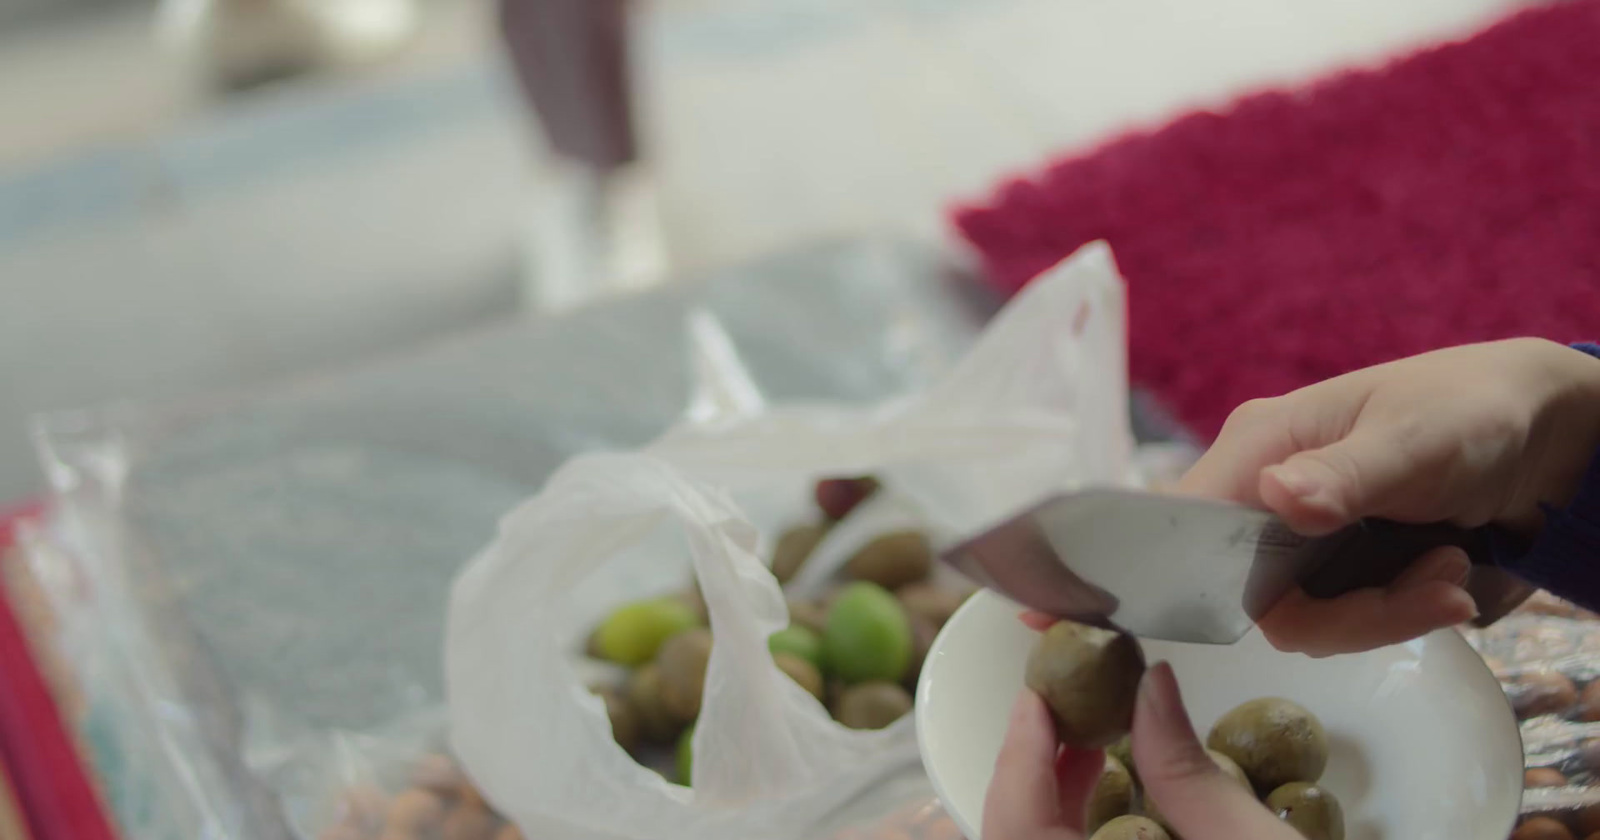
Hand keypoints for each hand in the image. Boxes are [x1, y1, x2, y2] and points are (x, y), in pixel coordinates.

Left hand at [983, 661, 1296, 839]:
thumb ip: (1187, 768)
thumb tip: (1152, 682)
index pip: (1014, 822)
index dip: (1018, 752)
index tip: (1032, 695)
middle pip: (1016, 832)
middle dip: (1030, 766)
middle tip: (1057, 705)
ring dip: (1053, 794)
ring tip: (1088, 735)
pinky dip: (1076, 822)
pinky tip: (1112, 786)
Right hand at [1179, 338, 1599, 655]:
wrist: (1540, 434)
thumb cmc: (1468, 409)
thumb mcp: (1414, 439)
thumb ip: (1345, 474)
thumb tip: (1275, 496)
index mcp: (1258, 445)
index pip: (1191, 524)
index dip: (1211, 574)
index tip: (1288, 605)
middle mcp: (1263, 494)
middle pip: (1250, 592)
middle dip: (1343, 613)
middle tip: (1430, 593)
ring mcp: (1299, 535)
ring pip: (1299, 616)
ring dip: (1382, 614)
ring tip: (1450, 572)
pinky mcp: (1335, 566)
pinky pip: (1338, 619)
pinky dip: (1397, 613)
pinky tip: (1447, 580)